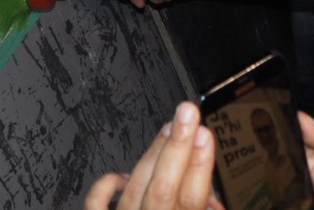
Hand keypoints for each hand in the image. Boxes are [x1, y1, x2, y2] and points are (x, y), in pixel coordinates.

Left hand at [85, 102, 224, 209]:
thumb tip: (216, 202)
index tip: (205, 134)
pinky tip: (124, 171)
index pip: (190, 201)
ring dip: (154, 153)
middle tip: (187, 112)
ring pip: (135, 187)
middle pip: (162, 188)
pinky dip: (109, 182)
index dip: (199, 167)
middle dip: (176, 146)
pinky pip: (97, 202)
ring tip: (169, 125)